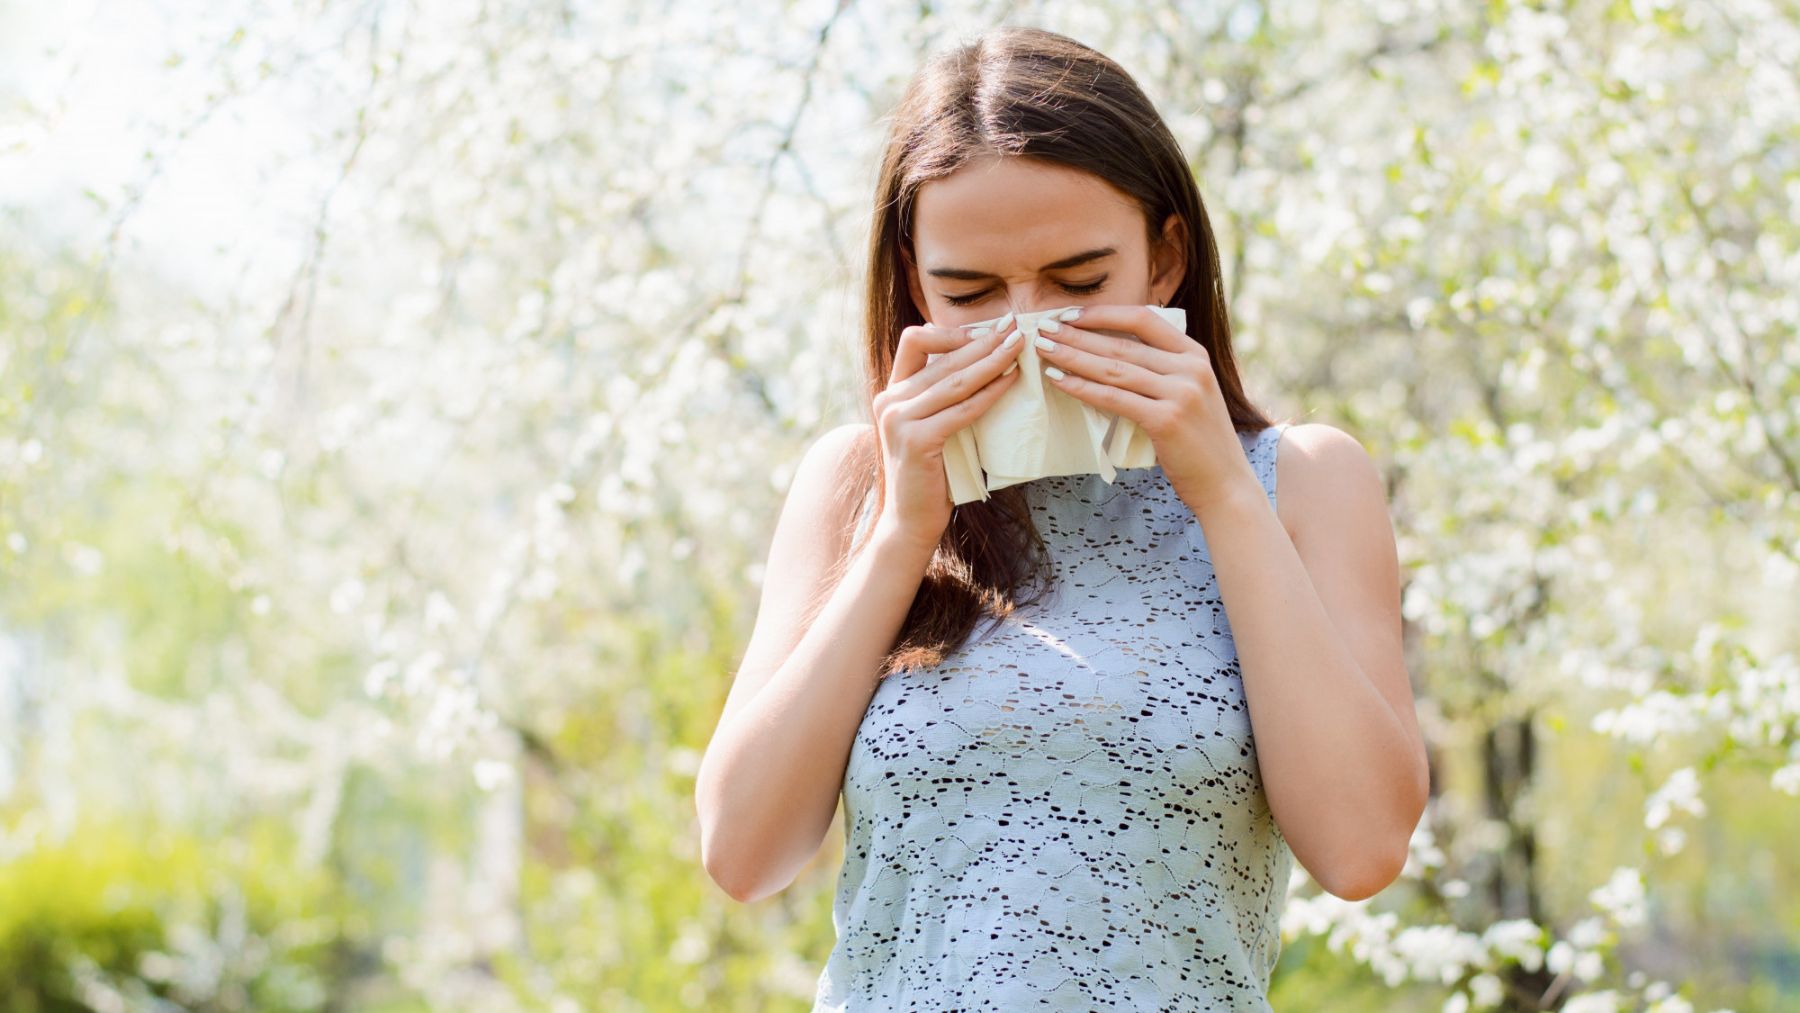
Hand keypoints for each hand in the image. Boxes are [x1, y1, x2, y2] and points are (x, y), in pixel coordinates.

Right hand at [870, 316, 1024, 551]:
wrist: (911, 518)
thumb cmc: (931, 473)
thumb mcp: (932, 426)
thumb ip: (943, 396)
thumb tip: (983, 360)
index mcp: (892, 391)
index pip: (915, 340)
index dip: (952, 331)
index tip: (987, 331)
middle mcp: (890, 400)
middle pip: (942, 356)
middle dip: (984, 341)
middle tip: (1015, 330)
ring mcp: (898, 419)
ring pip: (955, 379)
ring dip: (992, 360)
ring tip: (1018, 349)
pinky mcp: (915, 440)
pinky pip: (962, 409)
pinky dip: (990, 393)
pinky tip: (1010, 382)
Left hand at [1031, 304, 1258, 514]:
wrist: (1225, 483)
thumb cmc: (1199, 441)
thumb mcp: (1190, 393)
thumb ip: (1162, 371)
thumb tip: (1111, 353)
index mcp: (1194, 354)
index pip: (1143, 319)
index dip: (1103, 314)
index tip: (1070, 314)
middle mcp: (1190, 368)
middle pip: (1121, 344)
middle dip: (1077, 334)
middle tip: (1043, 328)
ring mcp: (1180, 393)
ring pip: (1114, 368)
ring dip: (1072, 356)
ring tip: (1043, 350)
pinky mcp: (1166, 420)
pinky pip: (1114, 398)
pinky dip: (1082, 387)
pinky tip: (1058, 381)